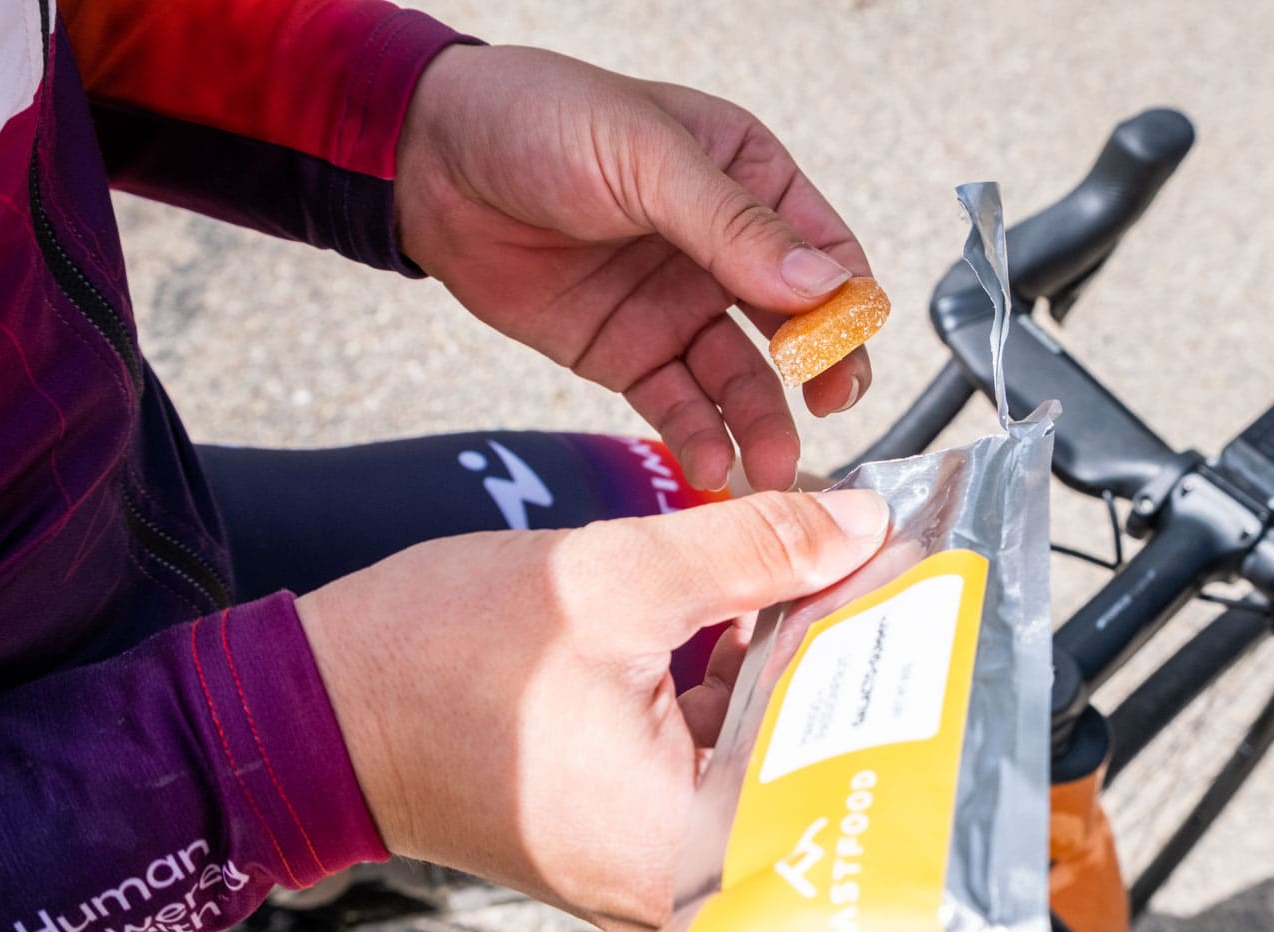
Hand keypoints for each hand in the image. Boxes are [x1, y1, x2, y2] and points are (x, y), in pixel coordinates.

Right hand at [295, 489, 889, 931]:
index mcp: (691, 844)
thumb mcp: (613, 579)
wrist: (314, 709)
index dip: (890, 650)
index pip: (844, 753)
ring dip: (795, 663)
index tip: (919, 572)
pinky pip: (714, 753)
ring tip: (831, 572)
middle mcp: (684, 876)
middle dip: (851, 656)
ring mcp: (654, 854)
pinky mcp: (629, 821)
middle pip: (816, 761)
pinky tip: (756, 607)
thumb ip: (752, 548)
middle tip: (887, 565)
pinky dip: (737, 682)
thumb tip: (855, 521)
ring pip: (767, 752)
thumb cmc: (432, 666)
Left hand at [394, 45, 873, 492]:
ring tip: (773, 467)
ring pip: (742, 377)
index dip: (844, 302)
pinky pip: (679, 404)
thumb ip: (732, 225)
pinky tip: (714, 465)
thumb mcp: (644, 156)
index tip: (842, 344)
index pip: (825, 251)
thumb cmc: (539, 121)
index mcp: (748, 179)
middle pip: (797, 326)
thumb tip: (821, 286)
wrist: (429, 161)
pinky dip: (701, 437)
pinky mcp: (629, 354)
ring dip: (763, 422)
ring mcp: (677, 307)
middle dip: (820, 373)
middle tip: (827, 410)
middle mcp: (724, 251)